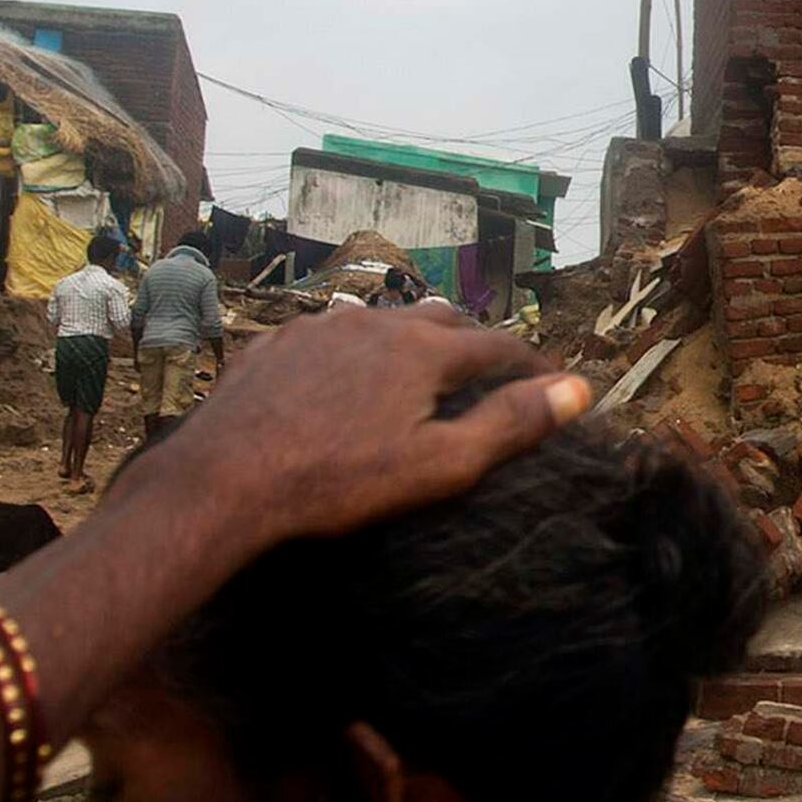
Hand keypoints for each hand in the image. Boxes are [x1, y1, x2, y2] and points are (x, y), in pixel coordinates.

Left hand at [124, 303, 588, 562]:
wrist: (225, 478)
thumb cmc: (340, 481)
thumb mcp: (441, 465)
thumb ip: (511, 424)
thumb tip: (576, 390)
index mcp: (423, 349)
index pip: (498, 345)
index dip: (532, 364)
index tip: (554, 383)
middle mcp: (375, 322)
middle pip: (443, 320)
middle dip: (476, 342)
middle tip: (494, 372)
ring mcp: (320, 328)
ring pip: (384, 321)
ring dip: (414, 340)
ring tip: (424, 368)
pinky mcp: (275, 345)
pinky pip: (331, 336)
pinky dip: (357, 351)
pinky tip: (347, 377)